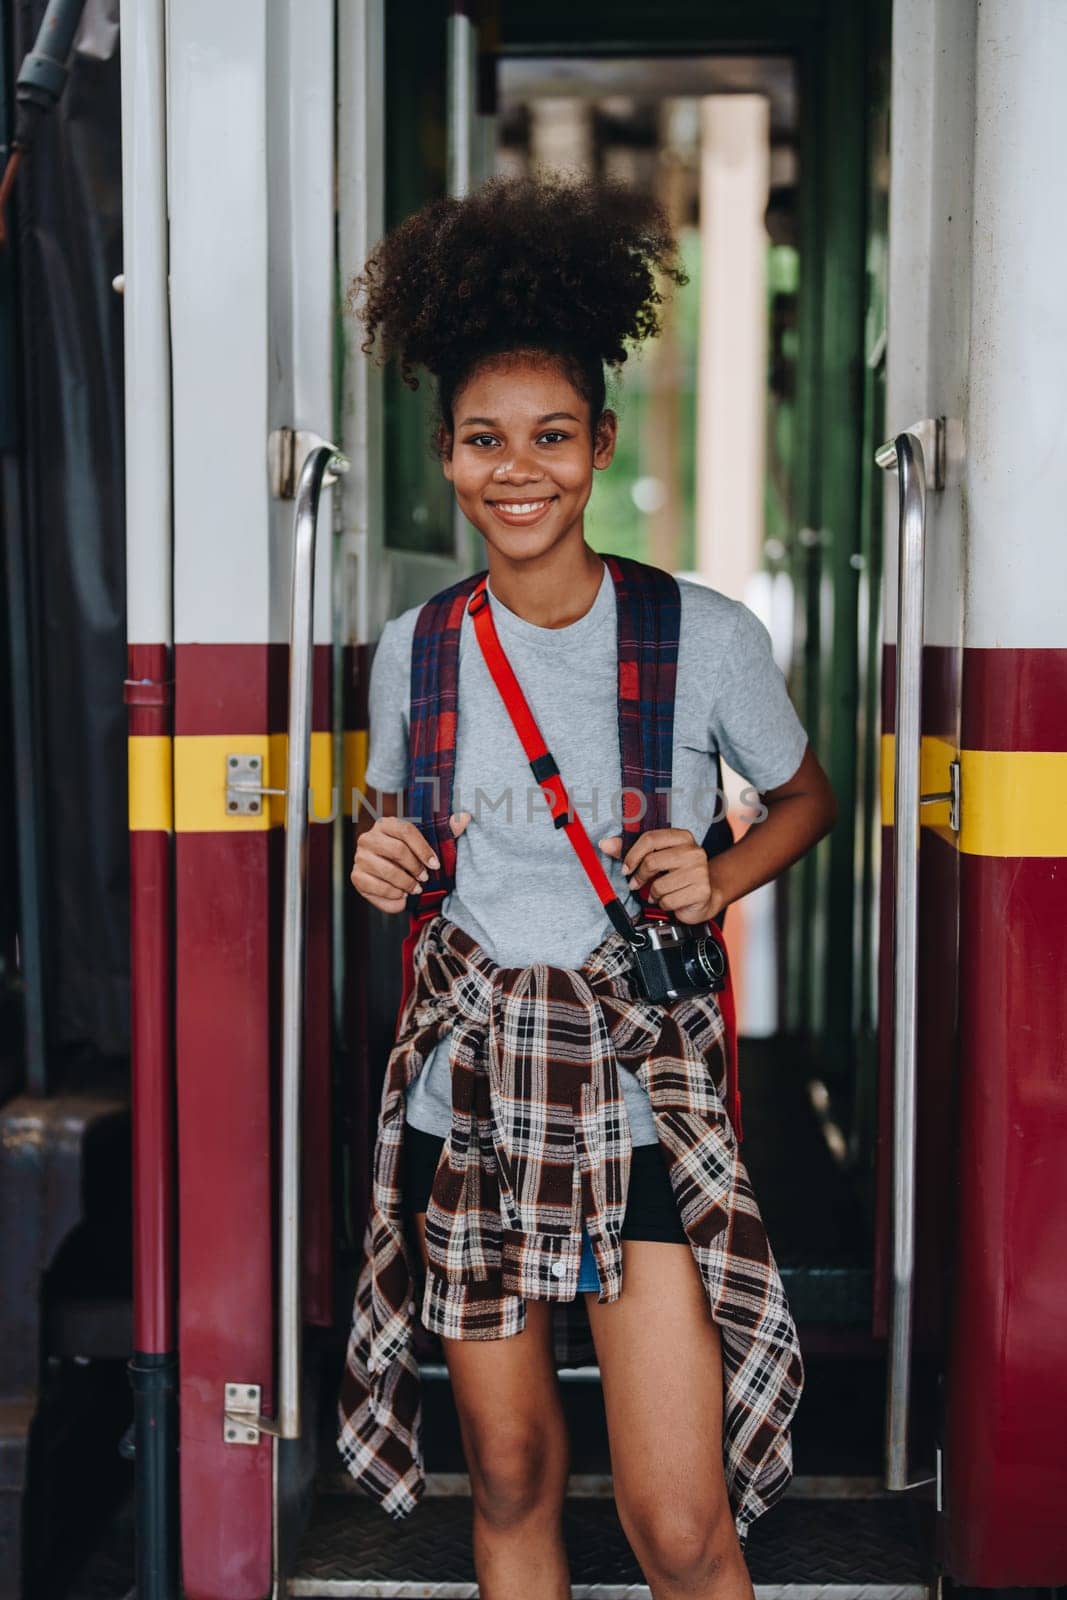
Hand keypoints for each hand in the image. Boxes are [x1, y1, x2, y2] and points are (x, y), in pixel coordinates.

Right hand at [349, 811, 469, 912]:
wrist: (387, 874)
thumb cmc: (410, 856)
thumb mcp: (428, 842)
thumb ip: (447, 829)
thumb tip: (466, 817)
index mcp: (386, 824)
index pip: (407, 831)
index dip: (424, 849)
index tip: (436, 865)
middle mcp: (368, 837)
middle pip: (397, 851)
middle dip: (416, 868)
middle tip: (425, 879)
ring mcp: (360, 857)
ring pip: (387, 870)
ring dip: (406, 883)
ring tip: (415, 889)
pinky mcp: (356, 877)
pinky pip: (377, 887)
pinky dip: (393, 894)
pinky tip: (401, 895)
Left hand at [598, 827, 726, 923]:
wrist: (704, 895)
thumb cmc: (675, 874)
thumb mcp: (654, 858)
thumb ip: (629, 850)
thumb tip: (605, 844)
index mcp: (682, 837)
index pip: (650, 838)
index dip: (632, 855)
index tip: (625, 868)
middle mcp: (694, 851)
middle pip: (652, 861)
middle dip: (639, 877)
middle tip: (635, 884)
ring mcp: (700, 871)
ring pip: (659, 885)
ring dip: (653, 893)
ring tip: (658, 892)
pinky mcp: (701, 891)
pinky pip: (669, 901)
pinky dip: (664, 904)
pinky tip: (670, 900)